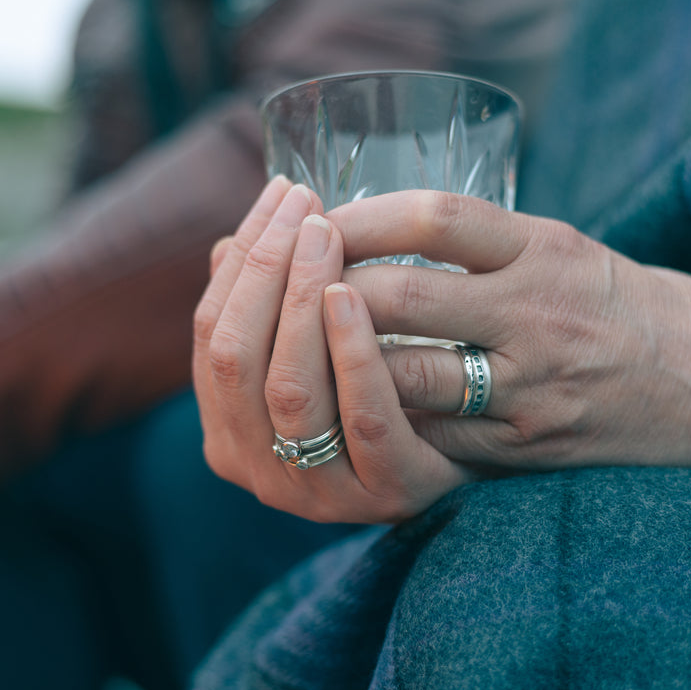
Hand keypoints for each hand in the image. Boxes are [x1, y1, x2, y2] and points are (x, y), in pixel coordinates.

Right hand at [193, 179, 470, 522]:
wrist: (480, 444)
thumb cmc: (384, 383)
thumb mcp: (317, 344)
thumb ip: (272, 305)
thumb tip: (225, 243)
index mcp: (230, 433)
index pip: (210, 334)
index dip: (240, 260)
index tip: (281, 195)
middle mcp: (261, 472)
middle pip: (235, 360)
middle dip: (265, 272)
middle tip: (305, 210)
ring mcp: (320, 494)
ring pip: (290, 390)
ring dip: (300, 303)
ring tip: (326, 237)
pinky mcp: (387, 494)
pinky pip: (363, 420)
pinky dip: (353, 354)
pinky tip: (353, 296)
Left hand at [328, 191, 690, 472]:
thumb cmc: (618, 303)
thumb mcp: (560, 247)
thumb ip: (477, 242)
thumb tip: (367, 231)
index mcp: (545, 248)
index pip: (434, 218)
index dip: (361, 218)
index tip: (317, 219)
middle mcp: (537, 312)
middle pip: (403, 298)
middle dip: (331, 294)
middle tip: (290, 292)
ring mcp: (533, 385)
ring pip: (408, 376)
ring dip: (345, 365)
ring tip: (305, 353)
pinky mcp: (530, 445)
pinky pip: (434, 435)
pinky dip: (386, 420)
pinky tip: (352, 409)